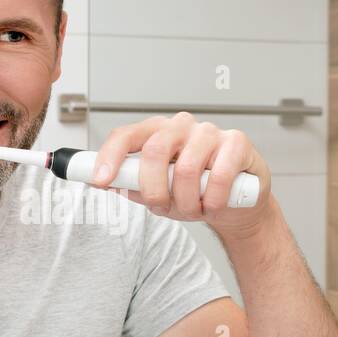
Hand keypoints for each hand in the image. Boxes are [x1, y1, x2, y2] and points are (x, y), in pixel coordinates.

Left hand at [89, 112, 272, 234]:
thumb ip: (134, 186)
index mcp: (157, 133)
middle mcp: (181, 126)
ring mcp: (209, 132)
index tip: (100, 180)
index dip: (110, 157)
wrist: (237, 205)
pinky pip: (218, 176)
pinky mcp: (236, 142)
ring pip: (186, 169)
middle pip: (155, 151)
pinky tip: (215, 205)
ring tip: (195, 210)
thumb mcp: (159, 194)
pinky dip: (213, 200)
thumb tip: (107, 183)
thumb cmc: (195, 194)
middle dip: (154, 190)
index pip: (126, 136)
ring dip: (188, 202)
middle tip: (162, 207)